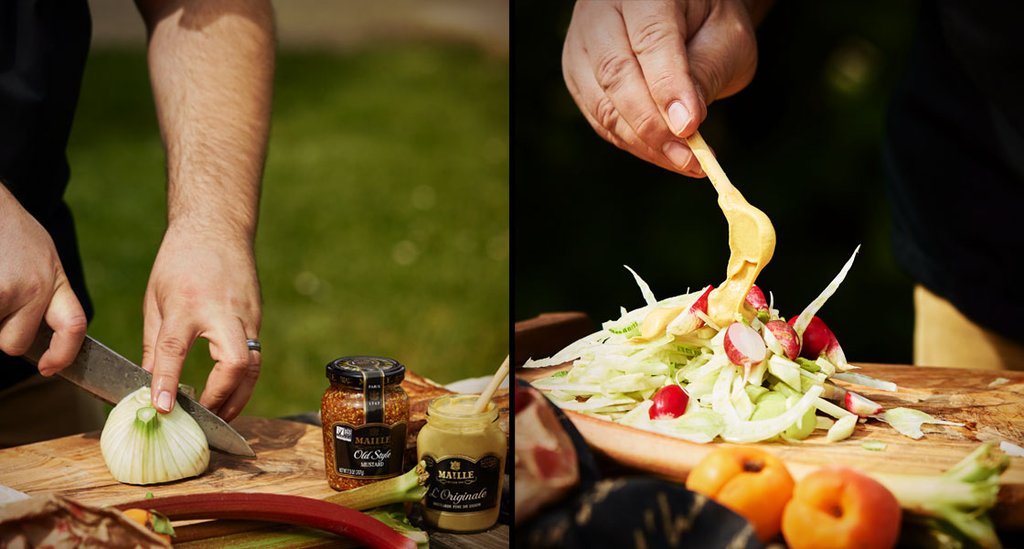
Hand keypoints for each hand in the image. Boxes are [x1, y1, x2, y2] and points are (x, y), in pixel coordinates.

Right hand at [0, 184, 86, 373]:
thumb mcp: (40, 257)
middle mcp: (33, 288)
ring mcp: (3, 291)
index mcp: (53, 280)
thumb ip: (45, 292)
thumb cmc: (7, 231)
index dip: (64, 353)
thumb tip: (42, 337)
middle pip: (14, 344)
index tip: (51, 367)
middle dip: (1, 331)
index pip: (74, 326)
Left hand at [142, 225, 260, 421]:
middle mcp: (222, 312)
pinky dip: (243, 377)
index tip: (163, 409)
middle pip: (235, 363)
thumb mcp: (156, 299)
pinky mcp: (257, 317)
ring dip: (240, 395)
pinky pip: (254, 353)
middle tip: (205, 419)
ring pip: (253, 364)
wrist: (217, 228)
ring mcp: (246, 315)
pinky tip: (230, 391)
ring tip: (220, 416)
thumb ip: (156, 343)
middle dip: (222, 397)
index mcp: (187, 304)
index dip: (168, 382)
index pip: (176, 349)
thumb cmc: (180, 260)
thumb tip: (153, 383)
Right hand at [562, 0, 758, 175]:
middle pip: (615, 73)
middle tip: (688, 157)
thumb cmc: (708, 21)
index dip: (667, 86)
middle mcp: (601, 12)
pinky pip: (600, 119)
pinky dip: (632, 143)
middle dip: (652, 124)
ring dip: (642, 142)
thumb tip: (684, 123)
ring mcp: (581, 45)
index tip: (689, 127)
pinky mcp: (577, 76)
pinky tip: (665, 155)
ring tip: (684, 162)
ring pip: (602, 103)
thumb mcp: (726, 36)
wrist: (681, 14)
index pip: (650, 39)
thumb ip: (705, 71)